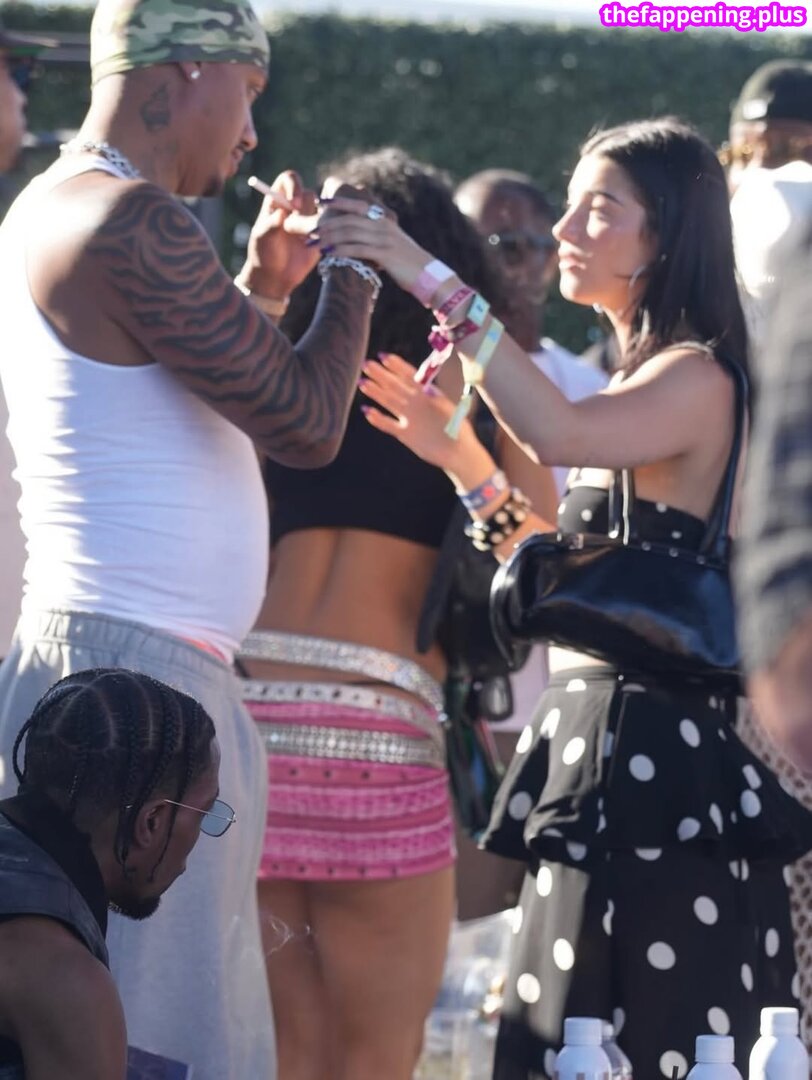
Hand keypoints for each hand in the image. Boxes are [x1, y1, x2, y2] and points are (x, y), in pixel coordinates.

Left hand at [239, 169, 319, 298]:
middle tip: (298, 225)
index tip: (293, 205)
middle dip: (305, 209)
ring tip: (301, 241)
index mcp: (277, 199)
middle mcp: (294, 205)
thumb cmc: (263, 254)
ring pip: (321, 210)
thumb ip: (270, 225)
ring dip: (314, 223)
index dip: (294, 187)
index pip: (289, 178)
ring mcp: (308, 219)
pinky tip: (312, 246)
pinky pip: (330, 226)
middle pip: (308, 193)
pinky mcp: (320, 233)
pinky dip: (325, 233)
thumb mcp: (262, 239)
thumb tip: (282, 214)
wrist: (275, 275)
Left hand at [314, 196, 430, 295]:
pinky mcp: (386, 255)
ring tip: (314, 243)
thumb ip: (378, 235)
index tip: (321, 201)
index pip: (358, 206)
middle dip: (328, 223)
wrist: (428, 275)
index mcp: (384, 220)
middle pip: (350, 220)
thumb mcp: (394, 243)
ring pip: (351, 233)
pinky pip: (359, 249)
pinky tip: (329, 254)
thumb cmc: (408, 263)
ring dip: (330, 237)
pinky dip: (342, 250)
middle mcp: (384, 226)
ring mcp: (385, 239)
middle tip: (310, 230)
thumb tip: (360, 235)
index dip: (339, 202)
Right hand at [359, 353, 485, 474]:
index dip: (396, 366)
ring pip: (389, 402)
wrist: (459, 452)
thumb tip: (426, 389)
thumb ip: (434, 398)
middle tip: (366, 365)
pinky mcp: (405, 434)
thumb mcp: (447, 408)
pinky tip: (366, 411)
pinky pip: (388, 425)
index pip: (408, 375)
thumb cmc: (458, 429)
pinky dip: (377, 419)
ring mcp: (409, 419)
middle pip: (395, 386)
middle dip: (381, 375)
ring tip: (362, 383)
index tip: (384, 356)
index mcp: (426, 394)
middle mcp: (415, 404)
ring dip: (375, 392)